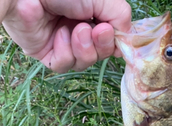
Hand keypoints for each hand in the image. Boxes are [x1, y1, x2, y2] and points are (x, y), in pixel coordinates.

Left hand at [3, 0, 131, 72]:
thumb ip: (121, 17)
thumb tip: (125, 41)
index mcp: (92, 14)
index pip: (112, 38)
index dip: (117, 43)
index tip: (118, 40)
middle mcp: (78, 29)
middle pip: (101, 53)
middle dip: (102, 45)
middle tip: (96, 30)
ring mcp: (62, 43)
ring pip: (84, 62)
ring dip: (84, 48)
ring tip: (75, 29)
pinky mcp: (46, 54)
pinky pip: (64, 65)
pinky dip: (65, 51)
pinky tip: (58, 35)